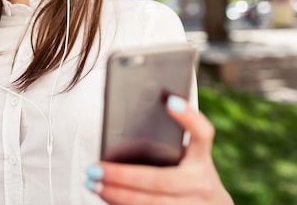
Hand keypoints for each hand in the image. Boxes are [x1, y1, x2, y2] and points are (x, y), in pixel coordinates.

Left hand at [85, 95, 232, 204]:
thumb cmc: (191, 175)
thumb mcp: (189, 157)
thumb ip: (169, 143)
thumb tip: (127, 122)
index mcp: (201, 159)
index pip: (202, 134)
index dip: (188, 117)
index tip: (169, 101)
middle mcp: (201, 183)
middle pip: (160, 180)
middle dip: (123, 175)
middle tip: (95, 167)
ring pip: (151, 203)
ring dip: (117, 194)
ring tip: (93, 183)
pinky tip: (106, 196)